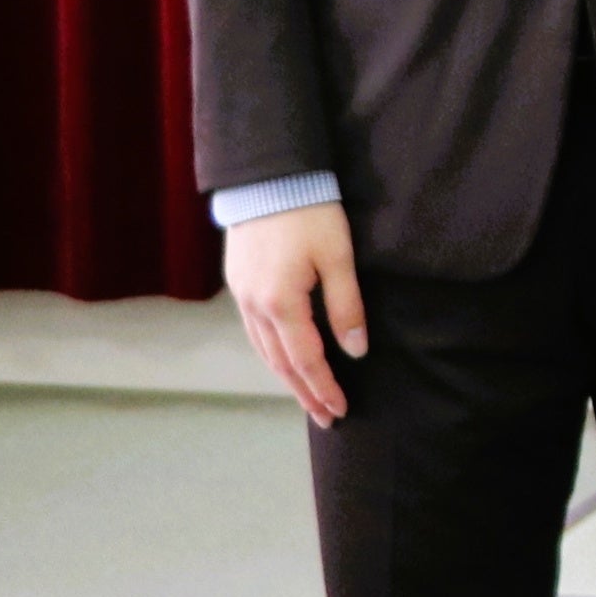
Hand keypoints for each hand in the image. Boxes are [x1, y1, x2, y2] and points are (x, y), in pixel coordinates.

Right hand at [223, 202, 365, 428]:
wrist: (268, 178)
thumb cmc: (310, 212)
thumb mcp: (338, 257)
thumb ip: (347, 305)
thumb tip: (356, 351)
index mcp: (281, 303)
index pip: (307, 360)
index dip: (324, 387)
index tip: (341, 409)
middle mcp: (255, 306)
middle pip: (282, 363)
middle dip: (305, 393)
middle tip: (326, 418)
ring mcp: (242, 296)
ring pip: (264, 350)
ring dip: (287, 377)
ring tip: (308, 397)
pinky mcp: (239, 284)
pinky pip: (255, 332)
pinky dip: (272, 353)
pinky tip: (284, 360)